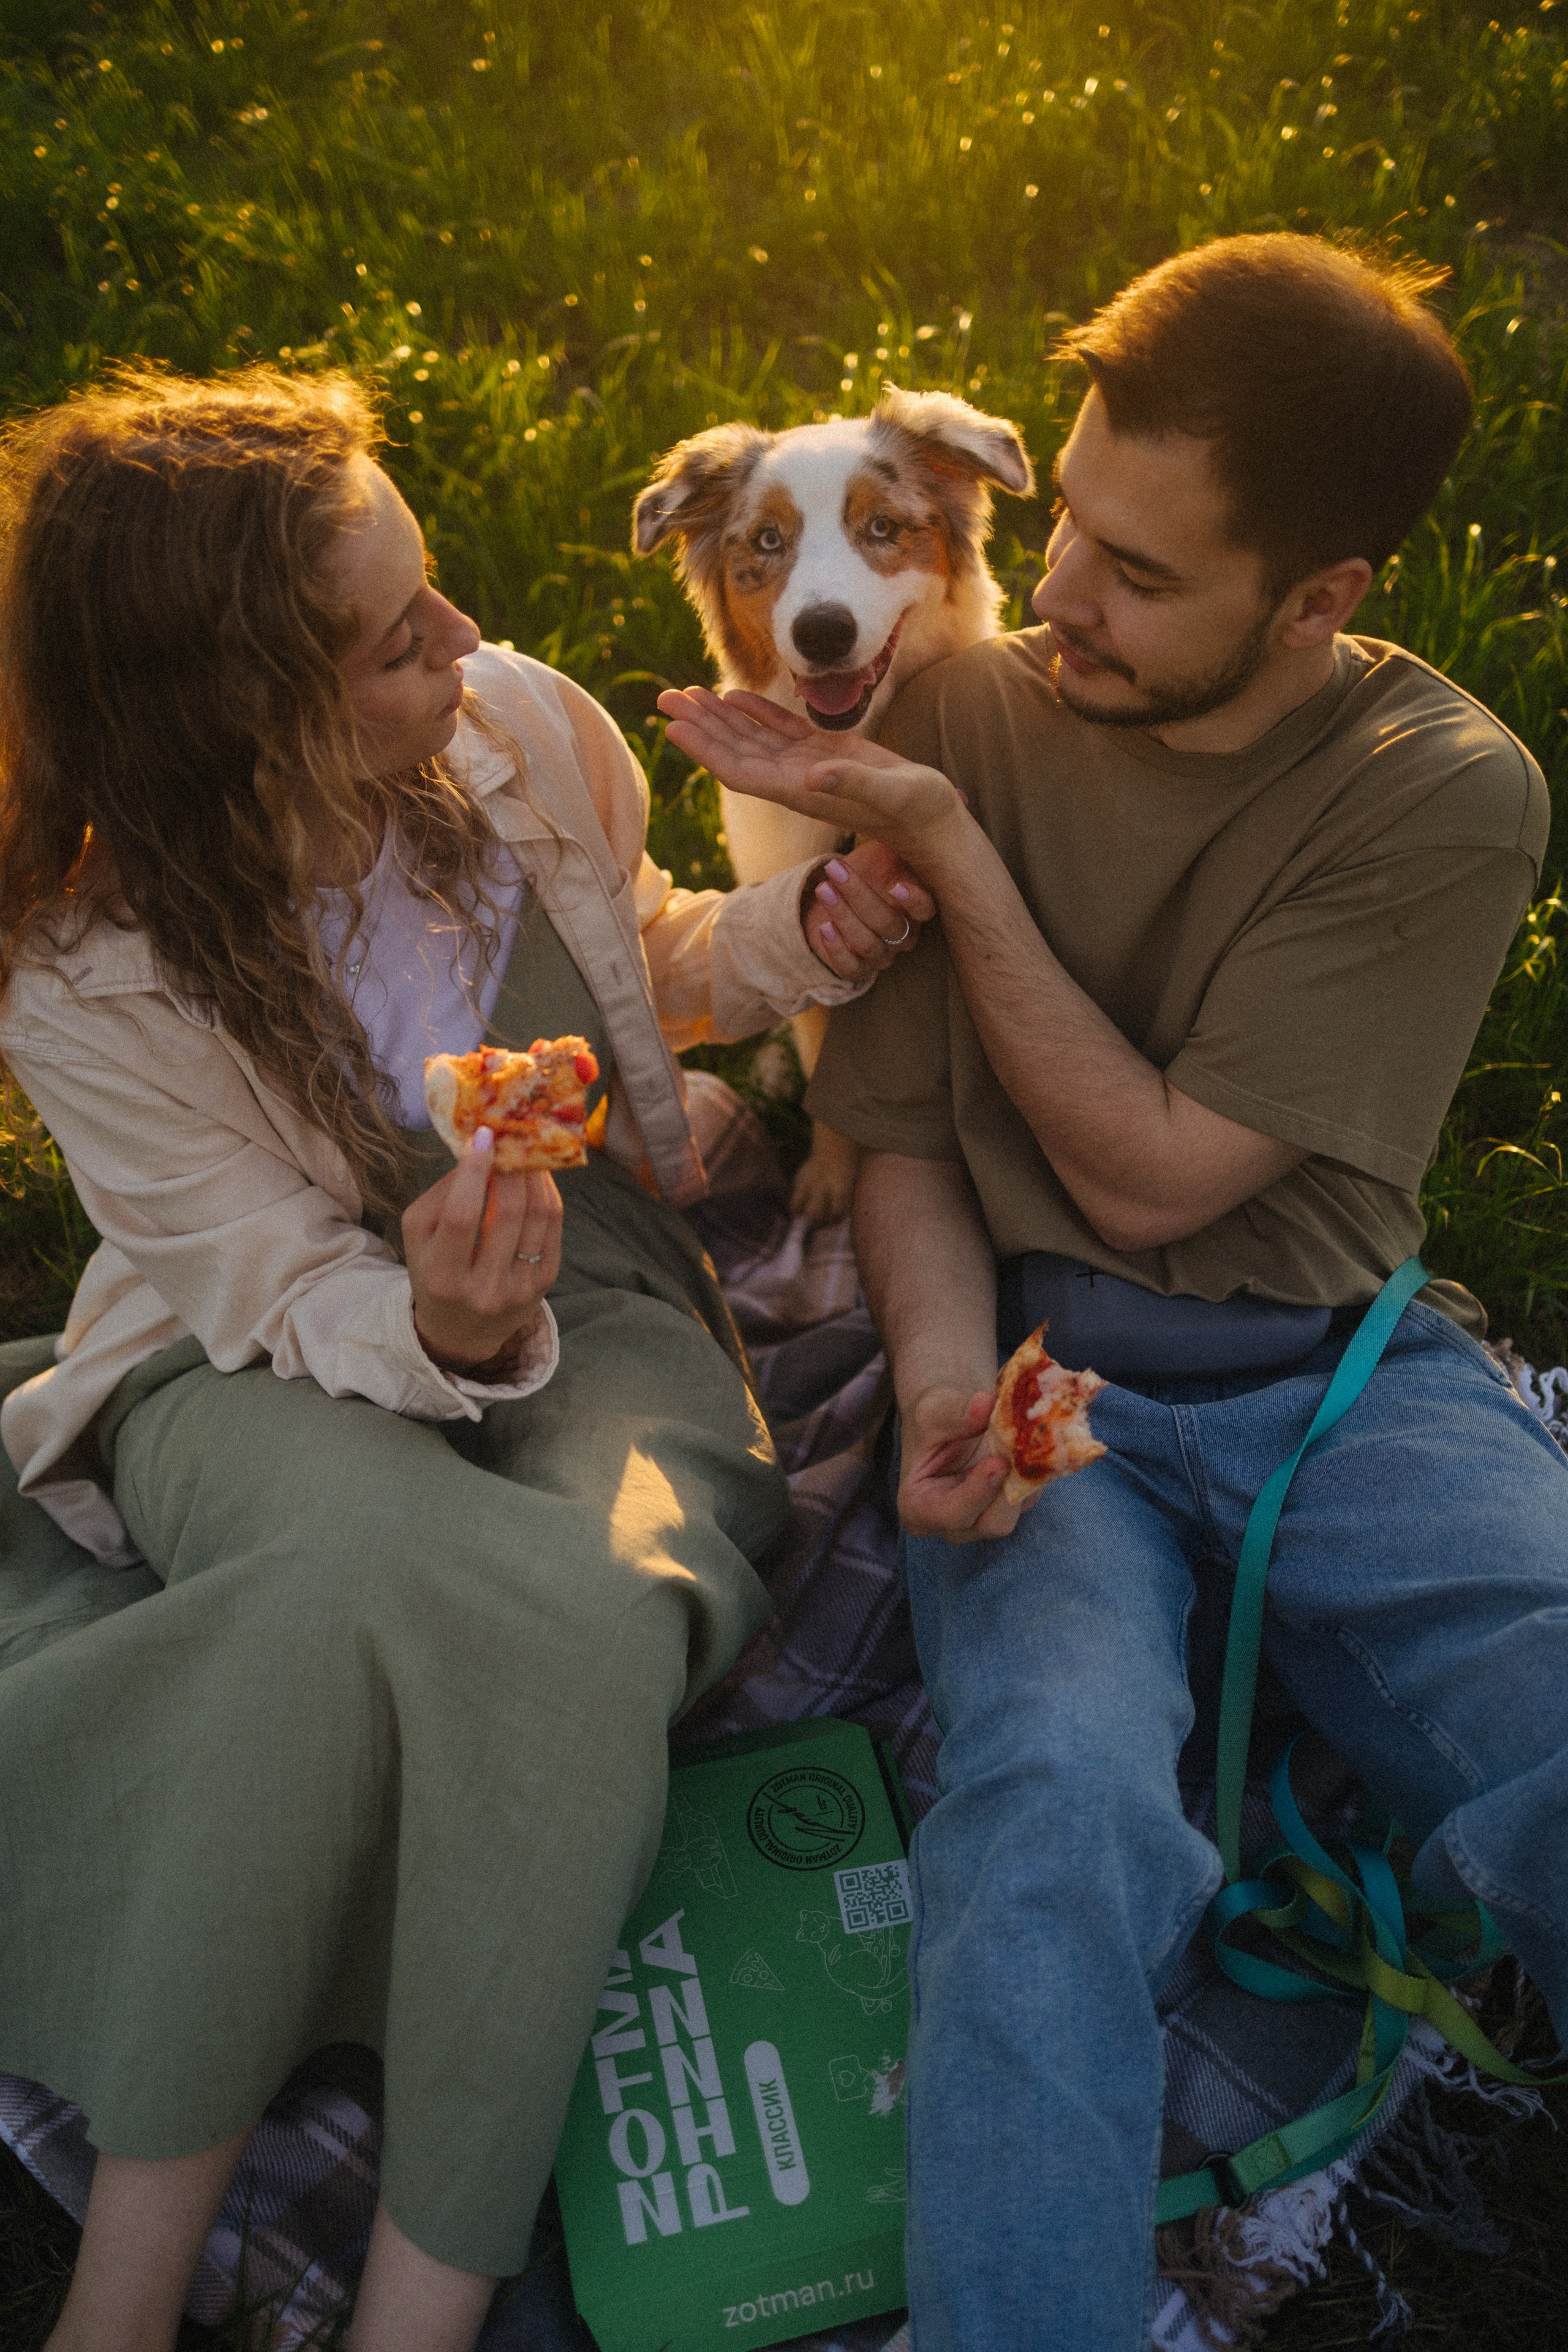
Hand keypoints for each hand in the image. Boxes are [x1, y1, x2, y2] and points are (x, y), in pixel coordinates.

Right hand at [402, 1128, 562, 1372]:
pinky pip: (553, 1228)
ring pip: (538, 1217)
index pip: (461, 1216)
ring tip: (527, 1150)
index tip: (483, 1136)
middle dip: (511, 1167)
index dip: (473, 1171)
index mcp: (442, 1276)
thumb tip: (479, 1150)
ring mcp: (519, 1290)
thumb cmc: (434, 1270)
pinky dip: (547, 1195)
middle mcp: (483, 1289)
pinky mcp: (544, 1284)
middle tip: (512, 1136)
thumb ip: (441, 1195)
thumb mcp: (418, 1237)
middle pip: (508, 1213)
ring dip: (535, 1175)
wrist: (461, 1330)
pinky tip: (538, 1176)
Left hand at [657, 685, 968, 871]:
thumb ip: (853, 781)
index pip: (740, 770)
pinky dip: (755, 713)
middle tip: (663, 697)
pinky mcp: (825, 754)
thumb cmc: (918, 811)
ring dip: (718, 717)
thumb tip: (813, 774)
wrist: (935, 822)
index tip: (675, 726)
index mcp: (802, 791)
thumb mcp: (891, 793)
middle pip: (734, 752)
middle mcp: (796, 781)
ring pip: (751, 739)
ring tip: (685, 692)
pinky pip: (779, 731)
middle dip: (699, 725)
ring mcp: (808, 767)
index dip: (706, 749)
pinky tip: (733, 696)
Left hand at [802, 839, 935, 980]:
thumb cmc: (870, 866)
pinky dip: (836, 950)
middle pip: (888, 924)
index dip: (914, 901)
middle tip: (835, 870)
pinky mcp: (857, 968)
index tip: (896, 885)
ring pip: (867, 944)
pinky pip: (851, 969)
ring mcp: (881, 954)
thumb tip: (950, 797)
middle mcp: (903, 935)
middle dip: (859, 895)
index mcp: (916, 906)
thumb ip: (910, 830)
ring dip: (843, 915)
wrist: (836, 890)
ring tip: (823, 889)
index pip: (926, 911)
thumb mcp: (889, 845)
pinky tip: (823, 927)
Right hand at [898, 1384, 1035, 1542]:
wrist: (948, 1415)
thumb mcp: (933, 1410)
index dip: (978, 1492)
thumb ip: (956, 1412)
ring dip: (1024, 1476)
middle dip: (1008, 1488)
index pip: (952, 1514)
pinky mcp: (1008, 1506)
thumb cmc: (932, 1416)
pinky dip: (1033, 1471)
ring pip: (1016, 1511)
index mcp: (918, 1507)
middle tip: (1019, 1449)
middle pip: (992, 1524)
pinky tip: (1029, 1444)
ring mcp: (982, 1518)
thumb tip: (985, 1403)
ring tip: (1021, 1439)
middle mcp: (952, 1523)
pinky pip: (1029, 1496)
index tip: (998, 1462)